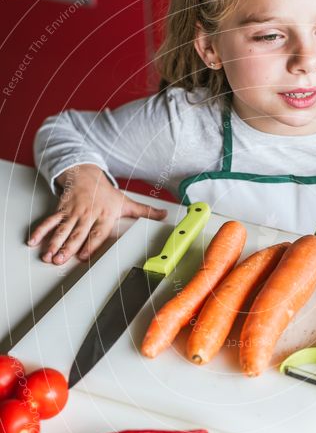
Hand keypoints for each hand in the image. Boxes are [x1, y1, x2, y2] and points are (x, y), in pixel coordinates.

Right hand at [28, 164, 166, 263]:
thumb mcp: (127, 202)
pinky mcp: (61, 209)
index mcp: (104, 215)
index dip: (89, 244)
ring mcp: (72, 212)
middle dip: (68, 247)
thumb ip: (145, 212)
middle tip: (60, 259)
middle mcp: (87, 214)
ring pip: (62, 229)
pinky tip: (34, 241)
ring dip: (53, 243)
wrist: (85, 172)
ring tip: (48, 256)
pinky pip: (49, 221)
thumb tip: (165, 215)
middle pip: (77, 233)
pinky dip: (40, 231)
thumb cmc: (106, 192)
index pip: (97, 233)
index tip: (83, 256)